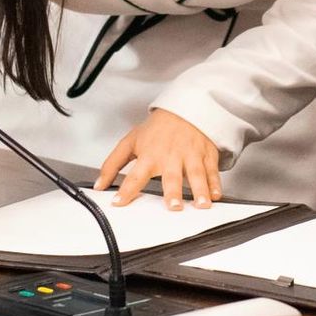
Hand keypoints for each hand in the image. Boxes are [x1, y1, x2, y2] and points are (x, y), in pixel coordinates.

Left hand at [94, 109, 221, 209]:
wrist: (184, 109)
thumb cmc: (157, 130)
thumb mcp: (130, 142)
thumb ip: (113, 164)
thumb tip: (99, 184)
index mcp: (150, 155)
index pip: (135, 175)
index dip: (126, 190)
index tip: (118, 203)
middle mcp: (171, 157)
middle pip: (171, 176)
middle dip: (173, 192)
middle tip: (173, 206)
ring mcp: (191, 156)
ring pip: (196, 174)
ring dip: (199, 190)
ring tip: (201, 205)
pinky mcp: (207, 155)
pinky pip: (212, 171)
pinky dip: (216, 183)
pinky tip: (216, 195)